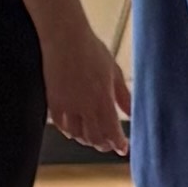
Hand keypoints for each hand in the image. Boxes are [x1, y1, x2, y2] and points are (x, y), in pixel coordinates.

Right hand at [48, 26, 130, 154]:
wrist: (64, 38)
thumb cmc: (92, 50)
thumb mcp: (114, 72)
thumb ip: (124, 96)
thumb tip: (133, 113)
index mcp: (103, 99)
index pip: (112, 131)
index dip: (118, 143)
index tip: (123, 148)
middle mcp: (85, 106)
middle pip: (94, 137)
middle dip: (104, 145)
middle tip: (109, 145)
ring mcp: (67, 105)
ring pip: (77, 135)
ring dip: (87, 140)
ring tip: (93, 139)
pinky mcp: (53, 101)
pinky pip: (61, 125)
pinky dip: (69, 132)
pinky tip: (74, 131)